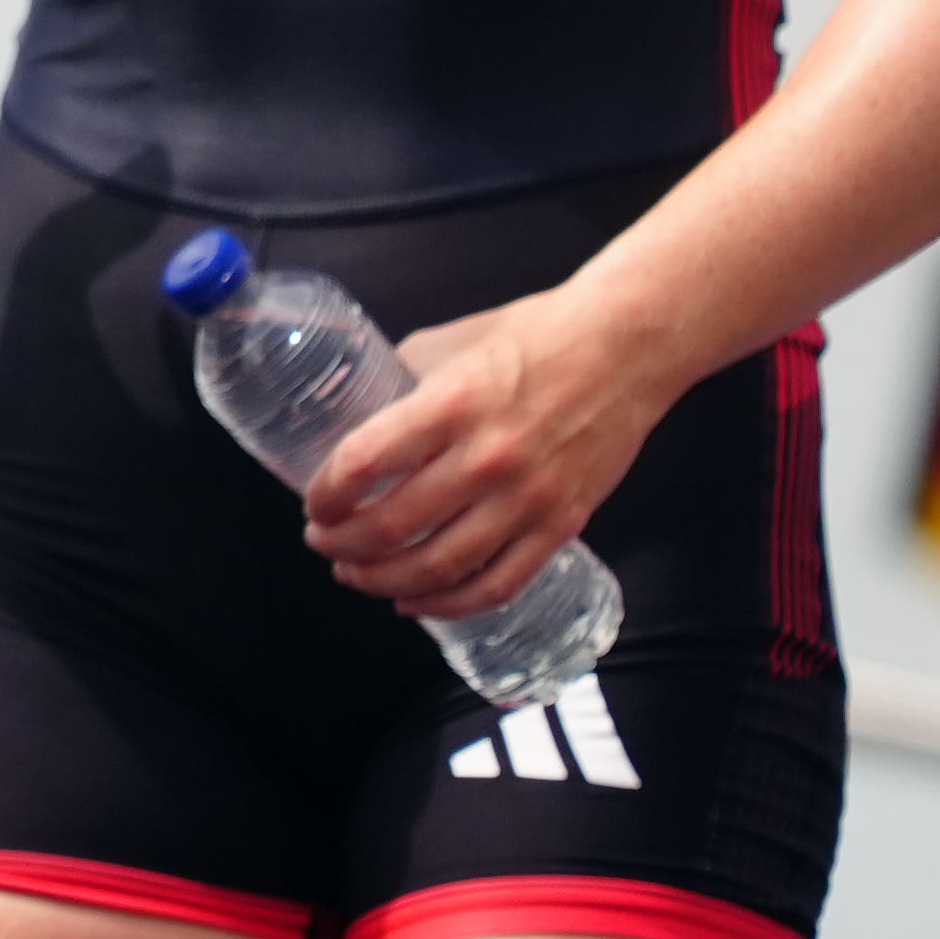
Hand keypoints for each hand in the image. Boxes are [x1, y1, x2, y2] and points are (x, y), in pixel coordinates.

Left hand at [300, 285, 667, 621]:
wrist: (626, 348)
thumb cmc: (536, 335)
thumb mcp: (453, 340)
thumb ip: (405, 377)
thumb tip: (363, 411)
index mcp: (451, 404)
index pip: (365, 463)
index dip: (327, 493)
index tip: (313, 503)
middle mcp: (485, 459)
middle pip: (393, 526)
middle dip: (342, 544)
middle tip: (322, 542)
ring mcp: (526, 499)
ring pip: (439, 566)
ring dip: (383, 580)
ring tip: (355, 575)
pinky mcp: (561, 525)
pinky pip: (497, 584)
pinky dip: (448, 604)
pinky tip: (416, 601)